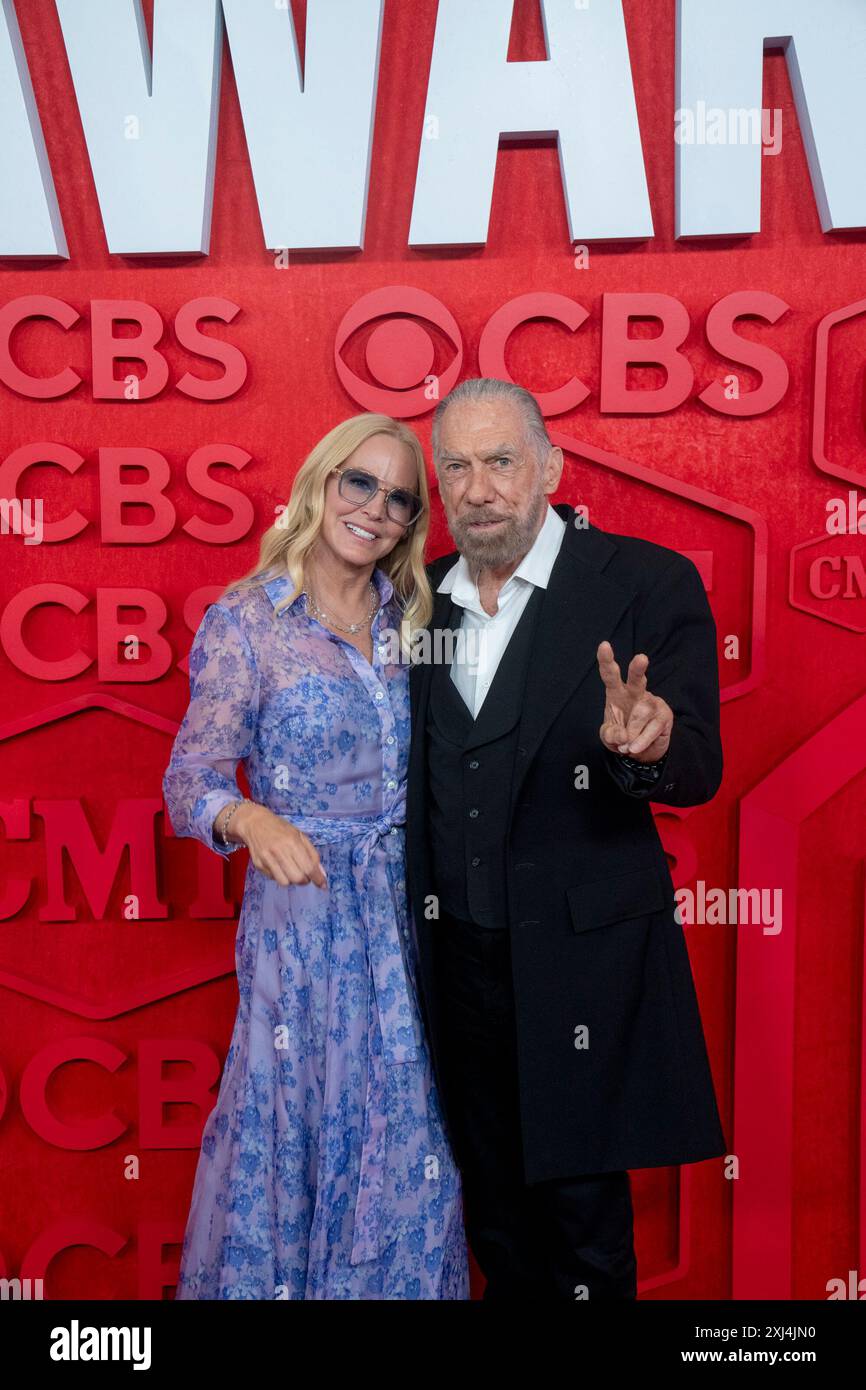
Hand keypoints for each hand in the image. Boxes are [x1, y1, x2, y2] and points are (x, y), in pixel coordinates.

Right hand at [222, 802, 327, 888]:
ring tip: (292, 870)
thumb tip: (321, 873)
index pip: (308, 867)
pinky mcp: (258, 865)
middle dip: (304, 880)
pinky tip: (279, 866)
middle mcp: (279, 852)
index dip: (317, 878)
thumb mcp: (300, 836)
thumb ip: (312, 854)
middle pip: (297, 878)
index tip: (323, 885)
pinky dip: (280, 876)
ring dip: (292, 880)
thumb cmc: (280, 828)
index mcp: (292, 842)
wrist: (254, 823)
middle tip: (305, 875)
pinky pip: (273, 879)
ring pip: (285, 882)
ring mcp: (267, 859)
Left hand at [596, 640, 673, 762]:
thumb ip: (611, 735)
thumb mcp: (609, 738)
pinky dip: (641, 741)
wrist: (642, 750)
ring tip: (627, 746)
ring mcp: (652, 703)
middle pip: (637, 679)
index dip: (607, 660)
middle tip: (641, 658)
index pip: (610, 674)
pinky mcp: (664, 715)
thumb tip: (623, 736)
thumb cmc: (622, 735)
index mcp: (617, 692)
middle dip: (638, 669)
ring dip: (632, 732)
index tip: (604, 645)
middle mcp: (635, 693)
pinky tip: (635, 748)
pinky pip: (652, 728)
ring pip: (641, 713)